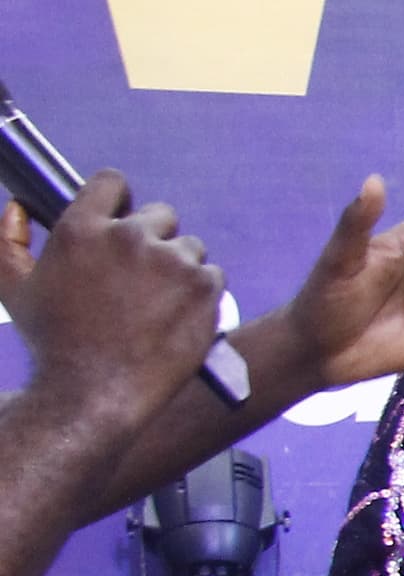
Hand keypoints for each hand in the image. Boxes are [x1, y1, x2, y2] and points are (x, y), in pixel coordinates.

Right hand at [0, 174, 222, 440]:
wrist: (94, 393)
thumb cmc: (52, 343)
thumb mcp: (13, 288)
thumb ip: (7, 241)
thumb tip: (17, 208)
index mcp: (82, 229)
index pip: (111, 183)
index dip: (116, 201)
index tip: (119, 220)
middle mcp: (130, 237)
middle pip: (159, 216)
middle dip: (151, 240)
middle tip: (138, 278)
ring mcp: (172, 260)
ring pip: (188, 247)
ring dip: (177, 268)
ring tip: (156, 304)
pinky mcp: (204, 286)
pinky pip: (211, 274)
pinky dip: (200, 293)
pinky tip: (177, 316)